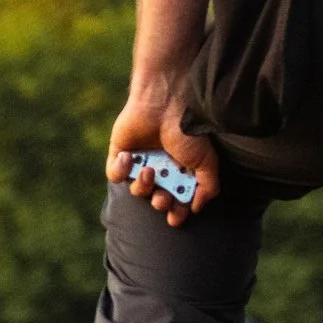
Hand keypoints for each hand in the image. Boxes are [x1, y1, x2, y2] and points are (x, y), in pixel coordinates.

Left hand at [106, 94, 218, 225]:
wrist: (164, 104)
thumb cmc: (188, 131)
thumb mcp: (207, 162)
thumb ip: (208, 188)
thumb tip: (195, 208)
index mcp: (181, 172)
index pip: (177, 200)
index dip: (176, 213)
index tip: (176, 218)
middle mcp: (161, 168)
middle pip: (156, 199)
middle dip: (160, 203)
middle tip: (162, 198)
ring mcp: (140, 161)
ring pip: (136, 190)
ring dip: (142, 187)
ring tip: (148, 172)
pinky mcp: (120, 152)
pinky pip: (114, 174)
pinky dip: (120, 171)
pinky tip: (129, 158)